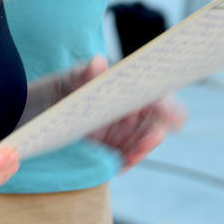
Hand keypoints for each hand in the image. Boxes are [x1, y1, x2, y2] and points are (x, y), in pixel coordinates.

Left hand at [62, 55, 187, 169]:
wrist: (48, 108)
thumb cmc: (70, 86)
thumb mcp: (76, 77)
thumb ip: (87, 72)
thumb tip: (97, 61)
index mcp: (133, 92)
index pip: (158, 97)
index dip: (169, 105)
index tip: (175, 115)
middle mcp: (133, 114)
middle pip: (157, 123)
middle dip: (159, 129)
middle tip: (156, 135)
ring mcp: (125, 134)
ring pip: (144, 142)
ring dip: (145, 147)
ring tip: (141, 149)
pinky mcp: (113, 152)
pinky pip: (127, 158)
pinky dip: (129, 160)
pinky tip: (126, 161)